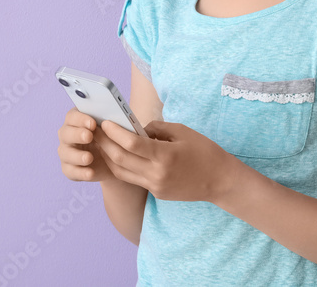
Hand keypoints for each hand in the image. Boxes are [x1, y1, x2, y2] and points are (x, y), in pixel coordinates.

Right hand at [57, 108, 116, 183]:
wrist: (115, 160)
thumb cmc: (111, 137)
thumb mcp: (112, 129)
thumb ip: (108, 122)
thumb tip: (109, 120)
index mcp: (76, 120)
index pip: (72, 116)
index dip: (80, 119)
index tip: (92, 123)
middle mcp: (67, 135)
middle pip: (65, 133)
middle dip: (77, 134)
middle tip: (89, 136)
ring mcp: (66, 152)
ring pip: (65, 153)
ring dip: (77, 155)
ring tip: (89, 158)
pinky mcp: (69, 169)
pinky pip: (71, 171)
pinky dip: (80, 173)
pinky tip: (90, 173)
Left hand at [97, 119, 238, 203]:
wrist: (220, 180)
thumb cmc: (205, 151)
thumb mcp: (182, 132)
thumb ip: (157, 129)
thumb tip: (137, 128)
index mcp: (165, 156)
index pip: (131, 144)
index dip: (115, 132)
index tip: (105, 123)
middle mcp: (156, 174)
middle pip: (120, 159)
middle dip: (105, 144)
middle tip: (96, 131)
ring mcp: (155, 186)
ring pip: (122, 173)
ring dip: (109, 158)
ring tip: (102, 143)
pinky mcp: (156, 193)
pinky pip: (133, 179)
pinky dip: (122, 167)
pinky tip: (119, 156)